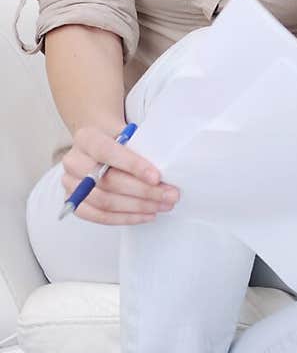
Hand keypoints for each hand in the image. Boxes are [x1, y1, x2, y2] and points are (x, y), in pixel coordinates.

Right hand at [62, 126, 178, 224]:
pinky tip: (147, 215)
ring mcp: (71, 184)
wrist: (101, 144)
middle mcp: (73, 161)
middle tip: (169, 195)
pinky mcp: (75, 202)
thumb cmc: (119, 141)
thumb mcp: (129, 135)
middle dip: (143, 191)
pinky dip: (126, 218)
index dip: (132, 165)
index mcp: (86, 138)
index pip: (107, 151)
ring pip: (104, 202)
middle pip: (107, 181)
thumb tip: (165, 172)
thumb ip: (140, 148)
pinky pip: (99, 216)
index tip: (157, 177)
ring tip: (163, 205)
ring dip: (138, 207)